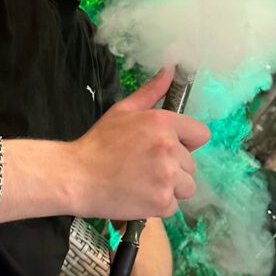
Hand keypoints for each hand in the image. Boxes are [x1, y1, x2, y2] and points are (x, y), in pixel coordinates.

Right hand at [70, 66, 209, 220]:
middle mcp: (170, 148)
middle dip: (173, 168)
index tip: (166, 149)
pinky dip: (158, 205)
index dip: (185, 143)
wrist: (76, 177)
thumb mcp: (123, 111)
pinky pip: (173, 206)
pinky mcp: (162, 202)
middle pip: (191, 164)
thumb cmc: (98, 143)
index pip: (200, 134)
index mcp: (163, 123)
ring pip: (186, 187)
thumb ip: (151, 92)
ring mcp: (167, 177)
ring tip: (142, 184)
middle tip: (143, 168)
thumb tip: (171, 70)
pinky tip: (138, 197)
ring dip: (169, 189)